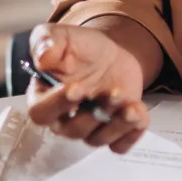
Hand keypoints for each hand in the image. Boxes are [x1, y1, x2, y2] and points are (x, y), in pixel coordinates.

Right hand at [25, 23, 149, 152]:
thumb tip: (42, 56)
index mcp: (44, 97)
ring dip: (117, 124)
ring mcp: (89, 127)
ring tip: (132, 106)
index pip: (41, 112)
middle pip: (73, 130)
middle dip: (95, 114)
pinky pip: (119, 145)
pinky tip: (139, 115)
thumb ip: (47, 41)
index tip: (76, 88)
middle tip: (114, 93)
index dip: (57, 104)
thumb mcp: (61, 36)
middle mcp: (63, 118)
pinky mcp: (111, 129)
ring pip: (97, 139)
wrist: (110, 54)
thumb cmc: (80, 48)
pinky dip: (131, 134)